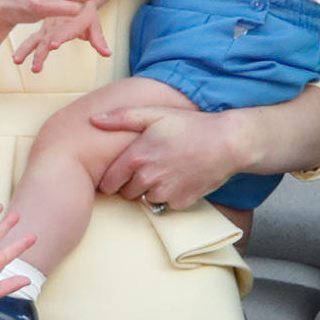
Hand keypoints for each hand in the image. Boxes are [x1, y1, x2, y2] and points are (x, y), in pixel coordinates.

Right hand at [12, 0, 109, 71]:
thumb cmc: (84, 9)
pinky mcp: (41, 33)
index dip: (59, 37)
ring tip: (17, 61)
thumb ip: (98, 38)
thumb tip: (107, 53)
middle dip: (41, 53)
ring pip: (34, 40)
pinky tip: (15, 60)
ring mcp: (46, 29)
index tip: (53, 45)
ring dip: (26, 51)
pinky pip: (31, 41)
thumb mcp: (93, 21)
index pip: (64, 30)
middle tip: (36, 66)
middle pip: (46, 39)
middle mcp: (55, 25)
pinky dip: (23, 49)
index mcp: (69, 21)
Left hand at [93, 104, 242, 209]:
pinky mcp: (182, 202)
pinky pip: (165, 205)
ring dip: (147, 191)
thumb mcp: (154, 114)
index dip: (108, 180)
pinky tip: (175, 180)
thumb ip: (121, 118)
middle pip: (125, 193)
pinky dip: (167, 196)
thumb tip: (93, 120)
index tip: (112, 176)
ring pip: (144, 200)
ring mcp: (165, 193)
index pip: (108, 182)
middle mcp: (148, 178)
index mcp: (136, 157)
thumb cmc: (188, 125)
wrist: (226, 143)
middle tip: (140, 170)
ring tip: (160, 173)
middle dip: (128, 184)